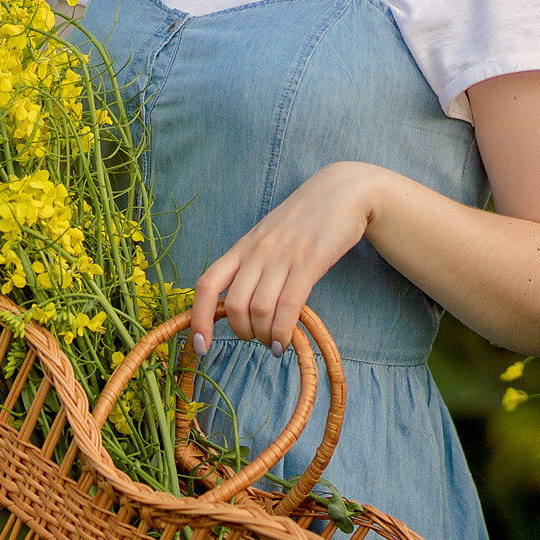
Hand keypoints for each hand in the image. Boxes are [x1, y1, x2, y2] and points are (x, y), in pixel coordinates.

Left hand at [190, 162, 386, 355]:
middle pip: (234, 305)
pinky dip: (282, 331)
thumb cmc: (303, 221)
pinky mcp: (309, 263)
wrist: (340, 192)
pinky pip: (288, 306)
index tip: (201, 346)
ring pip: (259, 310)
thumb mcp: (267, 240)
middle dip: (242, 332)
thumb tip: (241, 309)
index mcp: (242, 248)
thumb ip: (252, 268)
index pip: (207, 285)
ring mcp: (282, 257)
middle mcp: (256, 253)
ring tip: (274, 343)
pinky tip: (284, 342)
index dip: (199, 319)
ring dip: (264, 335)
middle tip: (256, 339)